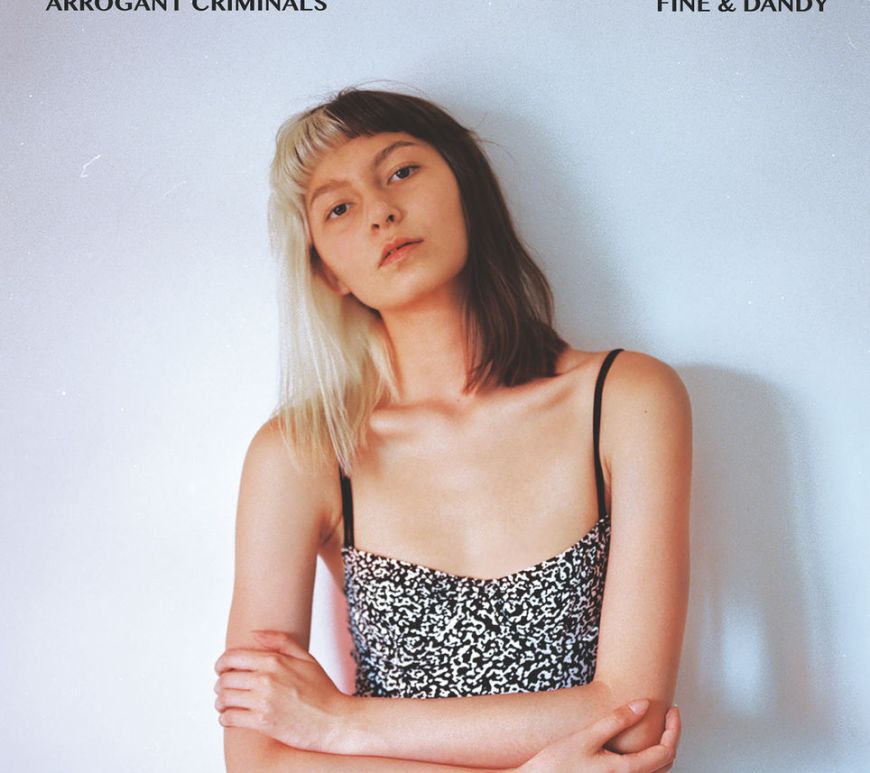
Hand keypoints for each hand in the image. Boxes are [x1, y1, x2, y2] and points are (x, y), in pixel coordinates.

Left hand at [214, 630, 349, 751]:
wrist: (334, 721)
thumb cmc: (322, 690)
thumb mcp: (306, 658)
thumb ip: (280, 642)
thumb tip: (255, 634)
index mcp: (274, 661)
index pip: (232, 657)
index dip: (221, 663)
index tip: (222, 670)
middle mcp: (266, 679)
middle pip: (225, 679)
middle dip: (221, 684)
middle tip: (224, 688)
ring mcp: (263, 702)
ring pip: (224, 699)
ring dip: (220, 702)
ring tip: (225, 704)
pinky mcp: (262, 723)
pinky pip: (230, 719)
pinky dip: (225, 718)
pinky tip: (230, 717)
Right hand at [516, 700, 680, 772]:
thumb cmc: (557, 764)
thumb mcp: (587, 737)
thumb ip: (616, 720)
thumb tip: (643, 705)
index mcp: (626, 770)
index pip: (666, 751)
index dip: (674, 728)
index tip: (672, 710)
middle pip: (665, 763)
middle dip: (671, 737)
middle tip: (668, 716)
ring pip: (654, 772)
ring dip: (661, 750)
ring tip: (656, 727)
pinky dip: (648, 760)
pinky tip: (636, 746)